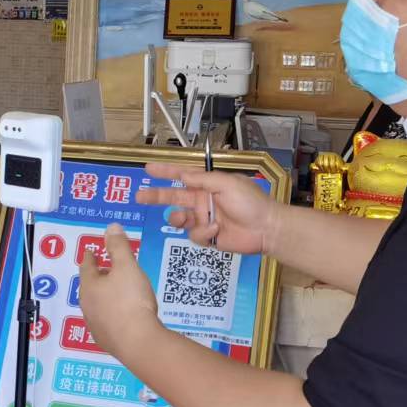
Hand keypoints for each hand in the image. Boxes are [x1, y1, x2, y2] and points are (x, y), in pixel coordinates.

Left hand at [76, 223, 162, 362]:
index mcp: (89, 286)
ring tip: (115, 294)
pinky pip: (107, 323)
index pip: (87, 267)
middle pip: (90, 287)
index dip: (91, 257)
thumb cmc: (131, 299)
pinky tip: (121, 318)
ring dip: (104, 298)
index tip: (91, 252)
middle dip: (97, 278)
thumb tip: (110, 227)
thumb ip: (119, 246)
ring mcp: (95, 326)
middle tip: (106, 271)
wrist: (138, 342)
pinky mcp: (107, 341)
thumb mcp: (127, 266)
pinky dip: (112, 316)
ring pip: (97, 306)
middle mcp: (87, 306)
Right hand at [137, 161, 279, 255]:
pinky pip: (194, 235)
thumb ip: (203, 179)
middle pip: (174, 197)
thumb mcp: (227, 183)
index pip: (182, 176)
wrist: (266, 229)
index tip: (148, 169)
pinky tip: (216, 230)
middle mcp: (203, 201)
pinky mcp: (208, 237)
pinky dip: (203, 233)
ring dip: (178, 218)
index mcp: (208, 185)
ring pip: (180, 218)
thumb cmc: (250, 202)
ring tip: (180, 218)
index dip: (165, 172)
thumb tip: (182, 174)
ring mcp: (204, 219)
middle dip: (156, 196)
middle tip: (139, 196)